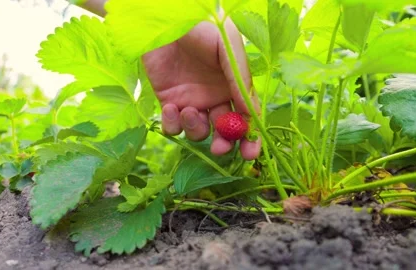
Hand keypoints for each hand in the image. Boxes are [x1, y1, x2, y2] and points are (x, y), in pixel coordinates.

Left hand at [142, 19, 260, 159]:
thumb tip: (250, 114)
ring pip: (199, 132)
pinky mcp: (168, 104)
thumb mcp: (228, 46)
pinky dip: (172, 124)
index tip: (251, 152)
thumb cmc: (200, 27)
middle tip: (220, 148)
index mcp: (234, 87)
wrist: (164, 20)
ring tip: (189, 110)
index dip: (251, 137)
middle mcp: (215, 99)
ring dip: (196, 128)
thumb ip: (240, 78)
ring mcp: (192, 103)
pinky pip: (173, 127)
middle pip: (225, 133)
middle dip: (224, 144)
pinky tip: (170, 108)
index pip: (247, 118)